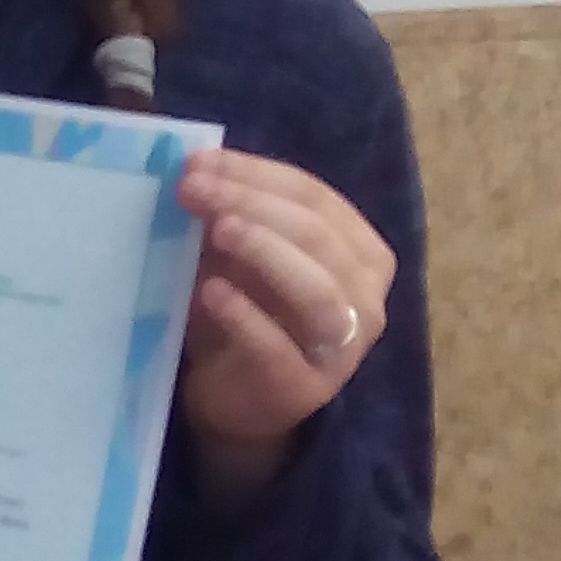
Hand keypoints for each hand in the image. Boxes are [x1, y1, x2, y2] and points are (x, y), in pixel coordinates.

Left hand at [174, 146, 393, 500]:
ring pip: (318, 289)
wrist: (235, 398)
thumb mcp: (239, 257)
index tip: (199, 162)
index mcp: (360, 252)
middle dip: (251, 204)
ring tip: (217, 231)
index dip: (257, 175)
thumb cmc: (245, 314)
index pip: (316, 198)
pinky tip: (210, 293)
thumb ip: (231, 215)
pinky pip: (280, 347)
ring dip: (265, 252)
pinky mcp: (306, 389)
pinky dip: (244, 315)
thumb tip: (196, 167)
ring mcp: (344, 348)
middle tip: (194, 190)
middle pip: (317, 235)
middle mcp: (366, 297)